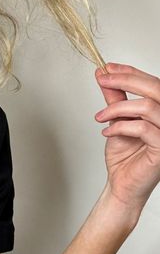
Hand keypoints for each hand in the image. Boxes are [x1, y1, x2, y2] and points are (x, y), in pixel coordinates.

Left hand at [94, 62, 159, 215]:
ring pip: (149, 108)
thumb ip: (115, 98)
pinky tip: (107, 133)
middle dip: (127, 80)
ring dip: (118, 108)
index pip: (154, 84)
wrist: (122, 185)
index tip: (109, 68)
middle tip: (104, 79)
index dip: (132, 72)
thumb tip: (104, 74)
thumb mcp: (117, 120)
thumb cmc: (125, 157)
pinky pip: (143, 128)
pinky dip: (121, 127)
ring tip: (100, 117)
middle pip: (156, 90)